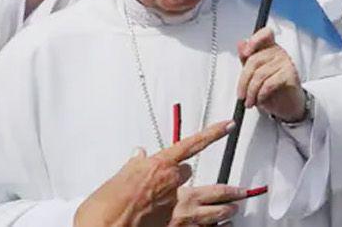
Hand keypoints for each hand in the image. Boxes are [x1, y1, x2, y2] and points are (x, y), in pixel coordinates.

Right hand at [72, 120, 233, 226]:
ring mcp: (176, 208)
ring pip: (212, 208)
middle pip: (202, 181)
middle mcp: (171, 184)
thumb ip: (133, 166)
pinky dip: (213, 226)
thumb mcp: (116, 179)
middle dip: (222, 189)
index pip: (191, 145)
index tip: (228, 126)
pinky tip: (221, 226)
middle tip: (237, 190)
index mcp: (158, 166)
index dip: (213, 134)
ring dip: (225, 208)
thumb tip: (138, 154)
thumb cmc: (104, 209)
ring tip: (235, 207)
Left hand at [236, 28, 305, 122]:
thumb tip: (241, 44)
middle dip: (244, 81)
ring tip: (250, 101)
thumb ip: (247, 59)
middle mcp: (279, 52)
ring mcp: (286, 62)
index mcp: (269, 48)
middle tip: (241, 95)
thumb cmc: (271, 88)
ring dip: (251, 92)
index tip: (245, 53)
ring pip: (260, 74)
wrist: (287, 104)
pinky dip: (261, 94)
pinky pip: (269, 83)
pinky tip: (260, 99)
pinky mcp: (291, 74)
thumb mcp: (254, 74)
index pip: (265, 34)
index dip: (255, 40)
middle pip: (254, 60)